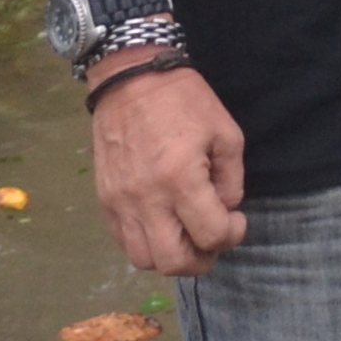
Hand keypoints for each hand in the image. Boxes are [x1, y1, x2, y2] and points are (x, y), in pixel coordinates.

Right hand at [87, 64, 248, 274]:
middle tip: (213, 241)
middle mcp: (146, 199)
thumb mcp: (226, 133)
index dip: (232, 234)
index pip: (210, 235)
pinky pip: (124, 242)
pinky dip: (146, 244)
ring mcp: (120, 203)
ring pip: (144, 260)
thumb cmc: (184, 101)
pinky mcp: (104, 200)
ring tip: (186, 236)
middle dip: (202, 259)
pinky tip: (163, 224)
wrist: (131, 79)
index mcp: (181, 179)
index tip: (236, 220)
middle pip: (174, 262)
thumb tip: (225, 211)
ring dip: (171, 256)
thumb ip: (231, 180)